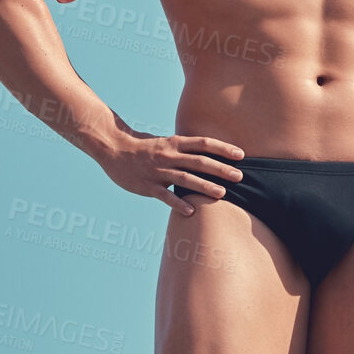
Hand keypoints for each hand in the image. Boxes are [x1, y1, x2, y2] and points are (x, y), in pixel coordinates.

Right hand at [99, 131, 243, 215]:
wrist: (113, 148)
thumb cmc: (142, 147)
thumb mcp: (165, 142)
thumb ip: (184, 149)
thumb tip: (206, 154)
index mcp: (174, 143)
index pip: (203, 143)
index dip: (223, 148)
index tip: (241, 155)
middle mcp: (168, 156)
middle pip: (199, 161)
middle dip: (220, 169)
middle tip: (240, 176)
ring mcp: (158, 171)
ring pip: (185, 178)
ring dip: (204, 186)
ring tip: (222, 193)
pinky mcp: (147, 186)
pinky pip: (165, 196)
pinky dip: (178, 203)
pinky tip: (191, 211)